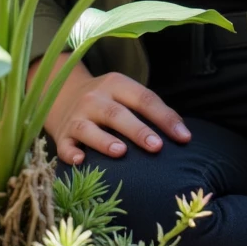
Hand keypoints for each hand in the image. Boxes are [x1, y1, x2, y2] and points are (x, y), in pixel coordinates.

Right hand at [44, 68, 191, 165]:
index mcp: (116, 84)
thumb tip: (182, 133)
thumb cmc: (107, 100)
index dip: (165, 118)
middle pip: (117, 113)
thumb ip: (149, 108)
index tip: (184, 137)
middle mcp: (94, 98)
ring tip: (121, 152)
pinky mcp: (62, 135)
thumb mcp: (126, 94)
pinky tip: (80, 160)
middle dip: (138, 130)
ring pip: (88, 128)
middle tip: (157, 147)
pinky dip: (71, 153)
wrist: (62, 94)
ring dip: (104, 140)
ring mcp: (76, 117)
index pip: (144, 99)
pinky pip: (64, 145)